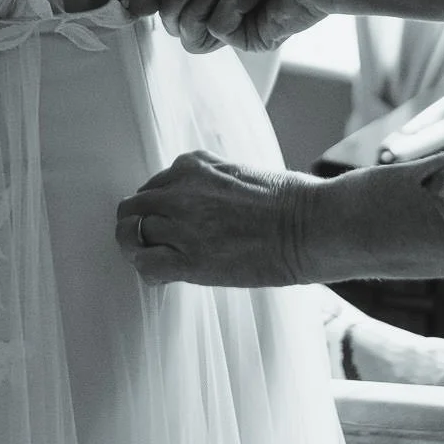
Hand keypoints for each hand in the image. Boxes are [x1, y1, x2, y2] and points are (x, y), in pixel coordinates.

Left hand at [114, 150, 317, 286]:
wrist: (310, 226)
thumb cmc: (287, 200)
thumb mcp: (239, 172)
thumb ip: (209, 179)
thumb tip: (195, 196)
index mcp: (192, 166)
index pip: (153, 186)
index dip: (158, 208)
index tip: (168, 221)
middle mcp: (180, 191)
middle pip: (133, 209)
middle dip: (138, 225)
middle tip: (152, 243)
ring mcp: (183, 225)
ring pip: (133, 237)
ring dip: (142, 250)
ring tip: (160, 261)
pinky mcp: (190, 260)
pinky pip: (146, 265)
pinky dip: (147, 272)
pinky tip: (163, 276)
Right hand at [124, 0, 342, 53]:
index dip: (147, 2)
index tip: (132, 3)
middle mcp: (218, 3)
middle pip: (171, 22)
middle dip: (172, 1)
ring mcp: (234, 24)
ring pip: (188, 35)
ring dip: (199, 7)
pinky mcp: (250, 40)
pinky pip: (217, 33)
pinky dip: (228, 10)